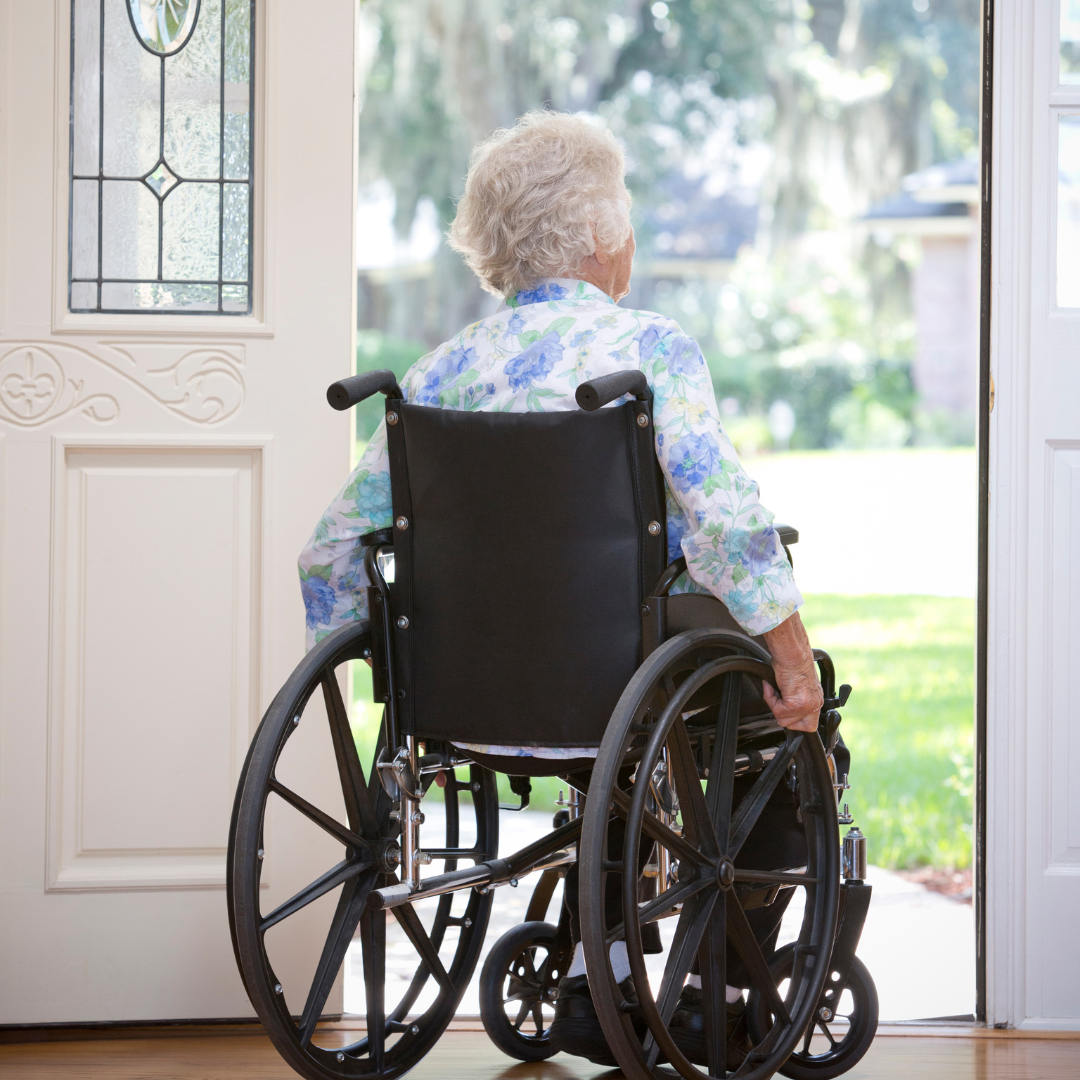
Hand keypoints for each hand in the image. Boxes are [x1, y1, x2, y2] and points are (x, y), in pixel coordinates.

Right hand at [760, 611, 822, 732]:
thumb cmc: (791, 660)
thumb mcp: (797, 683)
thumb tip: (782, 703)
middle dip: (786, 716)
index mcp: (816, 698)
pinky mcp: (796, 705)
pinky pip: (778, 712)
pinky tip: (772, 686)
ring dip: (775, 705)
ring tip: (775, 689)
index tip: (785, 709)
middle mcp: (815, 703)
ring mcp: (807, 706)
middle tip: (779, 701)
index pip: (809, 724)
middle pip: (800, 727)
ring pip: (785, 720)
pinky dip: (770, 699)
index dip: (795, 719)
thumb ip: (795, 697)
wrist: (790, 652)